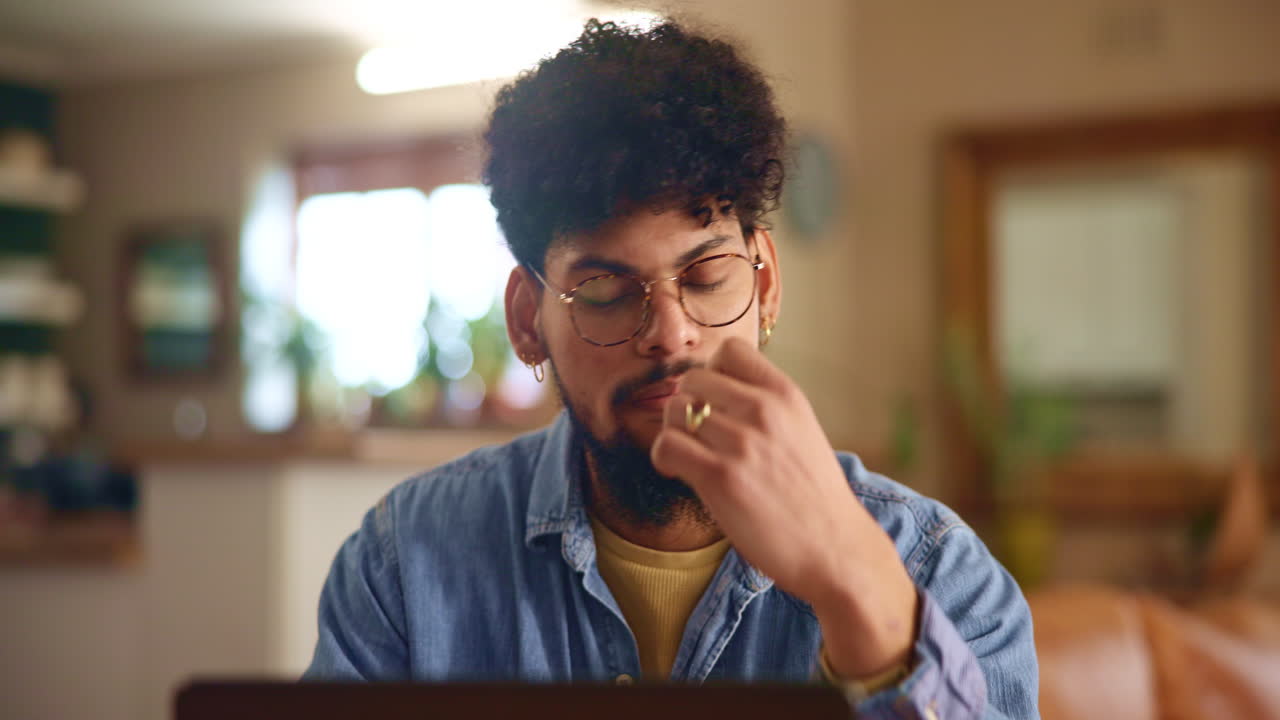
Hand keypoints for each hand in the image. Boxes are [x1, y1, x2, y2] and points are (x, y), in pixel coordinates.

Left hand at [650, 337, 918, 676]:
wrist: (834, 548)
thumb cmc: (813, 494)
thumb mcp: (802, 430)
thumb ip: (765, 405)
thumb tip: (713, 390)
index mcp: (786, 394)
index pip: (729, 350)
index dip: (713, 374)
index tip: (716, 404)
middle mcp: (764, 410)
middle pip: (692, 379)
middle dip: (687, 405)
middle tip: (696, 436)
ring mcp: (742, 443)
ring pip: (675, 411)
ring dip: (674, 434)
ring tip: (690, 458)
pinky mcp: (721, 477)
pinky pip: (667, 446)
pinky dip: (664, 458)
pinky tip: (680, 473)